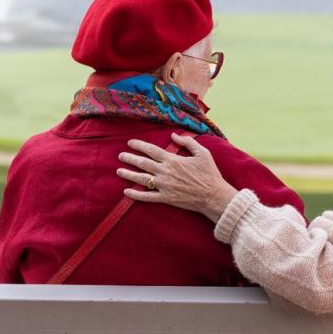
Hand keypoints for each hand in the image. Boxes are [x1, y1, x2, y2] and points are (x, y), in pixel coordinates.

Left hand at [117, 133, 238, 221]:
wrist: (213, 196)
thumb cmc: (209, 173)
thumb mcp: (202, 153)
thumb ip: (187, 142)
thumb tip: (173, 135)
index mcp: (173, 160)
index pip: (151, 150)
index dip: (139, 145)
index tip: (130, 143)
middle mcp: (165, 172)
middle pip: (143, 163)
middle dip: (130, 158)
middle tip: (121, 155)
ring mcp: (164, 186)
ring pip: (141, 179)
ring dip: (129, 174)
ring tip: (119, 170)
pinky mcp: (166, 198)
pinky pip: (147, 197)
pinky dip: (135, 194)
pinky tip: (126, 192)